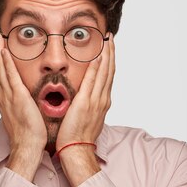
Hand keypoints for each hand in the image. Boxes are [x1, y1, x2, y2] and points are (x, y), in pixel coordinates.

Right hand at [0, 31, 45, 178]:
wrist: (27, 146)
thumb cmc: (28, 133)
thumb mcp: (22, 113)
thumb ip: (21, 101)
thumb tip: (23, 95)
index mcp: (4, 97)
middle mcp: (2, 94)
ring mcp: (7, 95)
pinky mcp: (16, 97)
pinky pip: (9, 76)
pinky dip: (5, 62)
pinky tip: (5, 50)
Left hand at [56, 34, 114, 185]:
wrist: (76, 150)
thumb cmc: (76, 137)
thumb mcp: (83, 117)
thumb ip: (83, 105)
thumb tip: (79, 99)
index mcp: (101, 102)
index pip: (107, 76)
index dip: (109, 60)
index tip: (108, 47)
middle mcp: (102, 99)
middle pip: (110, 70)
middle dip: (111, 52)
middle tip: (111, 37)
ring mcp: (96, 100)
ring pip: (105, 72)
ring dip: (106, 54)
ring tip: (107, 39)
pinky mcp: (87, 103)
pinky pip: (93, 80)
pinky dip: (97, 67)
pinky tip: (98, 54)